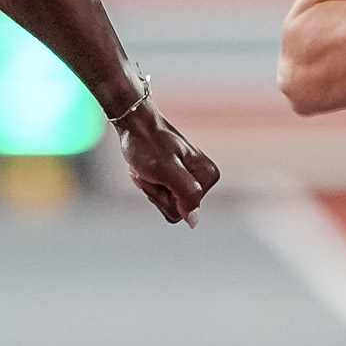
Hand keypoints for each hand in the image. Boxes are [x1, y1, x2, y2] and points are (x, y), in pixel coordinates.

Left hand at [117, 104, 220, 227]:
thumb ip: (186, 194)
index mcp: (208, 176)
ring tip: (147, 169)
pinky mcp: (181, 178)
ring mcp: (193, 179)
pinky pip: (164, 196)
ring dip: (152, 189)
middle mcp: (205, 179)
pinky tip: (147, 171)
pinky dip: (151, 186)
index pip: (183, 212)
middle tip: (149, 172)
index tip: (156, 174)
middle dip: (157, 194)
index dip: (163, 198)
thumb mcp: (166, 170)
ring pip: (169, 204)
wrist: (136, 124)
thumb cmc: (147, 143)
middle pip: (177, 210)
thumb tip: (194, 221)